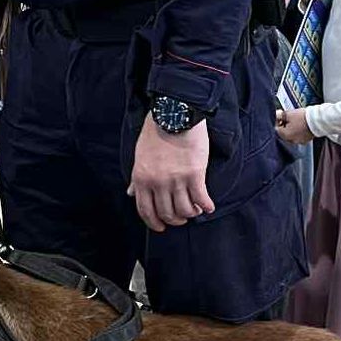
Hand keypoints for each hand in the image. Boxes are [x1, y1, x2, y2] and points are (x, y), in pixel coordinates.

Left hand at [127, 116, 214, 232]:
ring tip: (196, 210)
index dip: (154, 223)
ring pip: (184, 210)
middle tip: (181, 218)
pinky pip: (200, 199)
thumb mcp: (140, 156)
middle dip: (175, 220)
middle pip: (166, 213)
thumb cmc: (156, 133)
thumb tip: (131, 193)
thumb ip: (136, 177)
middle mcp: (157, 183)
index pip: (145, 210)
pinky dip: (206, 206)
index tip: (161, 227)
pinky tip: (209, 207)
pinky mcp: (194, 174)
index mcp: (141, 179)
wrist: (173, 113)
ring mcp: (176, 180)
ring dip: (191, 213)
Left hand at [275, 105, 312, 145]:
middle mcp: (292, 140)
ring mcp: (300, 141)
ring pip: (292, 135)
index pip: (276, 129)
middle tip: (286, 118)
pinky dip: (298, 131)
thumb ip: (279, 115)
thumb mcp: (288, 114)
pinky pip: (299, 135)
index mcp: (286, 135)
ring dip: (291, 129)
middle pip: (284, 133)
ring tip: (295, 120)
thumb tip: (276, 115)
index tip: (279, 117)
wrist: (318, 120)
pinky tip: (300, 124)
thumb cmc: (304, 117)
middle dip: (284, 126)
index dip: (277, 122)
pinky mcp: (307, 139)